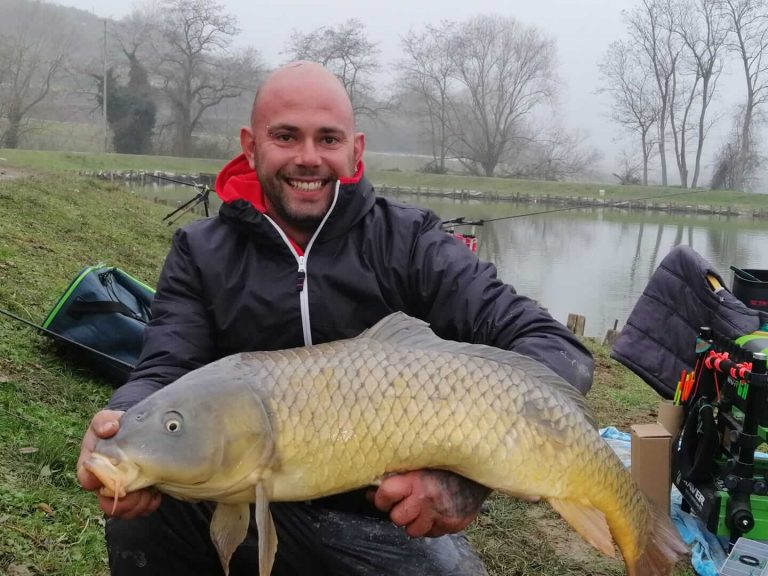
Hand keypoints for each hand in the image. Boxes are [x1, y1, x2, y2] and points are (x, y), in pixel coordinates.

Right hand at [77, 409, 160, 518]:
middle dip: (122, 501)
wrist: (142, 432)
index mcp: (92, 462)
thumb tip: (109, 428)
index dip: (95, 482)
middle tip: (138, 491)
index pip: (86, 477)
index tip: (109, 479)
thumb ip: (104, 421)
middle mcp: (103, 480)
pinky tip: (156, 496)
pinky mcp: (136, 495)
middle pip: (105, 501)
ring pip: (122, 509)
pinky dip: (148, 505)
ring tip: (151, 493)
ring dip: (136, 505)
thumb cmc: (120, 426)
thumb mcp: (109, 419)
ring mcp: (120, 490)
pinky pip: (138, 509)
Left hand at [372, 470, 490, 537]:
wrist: (478, 470)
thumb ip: (395, 478)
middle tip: (407, 503)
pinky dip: (431, 525)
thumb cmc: (444, 465)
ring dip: (415, 521)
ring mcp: (441, 515)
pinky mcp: (453, 525)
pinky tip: (436, 511)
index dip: (382, 497)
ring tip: (422, 508)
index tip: (386, 496)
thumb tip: (371, 493)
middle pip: (397, 519)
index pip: (385, 495)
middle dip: (399, 512)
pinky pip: (432, 533)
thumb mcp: (418, 464)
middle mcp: (427, 500)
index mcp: (416, 481)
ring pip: (413, 531)